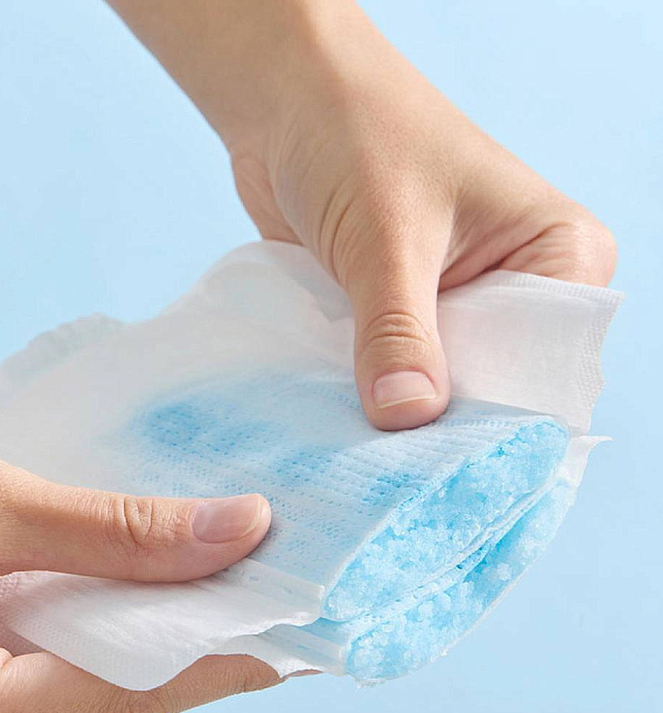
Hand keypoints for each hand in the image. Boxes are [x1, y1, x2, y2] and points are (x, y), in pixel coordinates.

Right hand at [0, 442, 277, 712]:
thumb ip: (106, 529)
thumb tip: (239, 527)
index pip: (129, 695)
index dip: (227, 660)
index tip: (308, 628)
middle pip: (119, 691)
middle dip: (207, 640)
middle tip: (288, 593)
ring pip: (93, 675)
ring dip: (163, 625)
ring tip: (241, 576)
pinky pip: (61, 655)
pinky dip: (113, 615)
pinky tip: (158, 576)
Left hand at [109, 0, 616, 430]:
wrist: (289, 101)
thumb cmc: (357, 133)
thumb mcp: (386, 237)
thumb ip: (398, 331)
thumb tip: (408, 419)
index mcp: (561, 254)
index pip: (547, 362)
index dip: (497, 415)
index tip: (446, 466)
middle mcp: (522, 285)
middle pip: (496, 383)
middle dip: (444, 422)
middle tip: (399, 475)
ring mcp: (464, 303)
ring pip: (443, 383)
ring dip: (401, 412)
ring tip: (367, 459)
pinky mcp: (412, 314)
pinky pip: (400, 371)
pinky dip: (372, 394)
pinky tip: (346, 428)